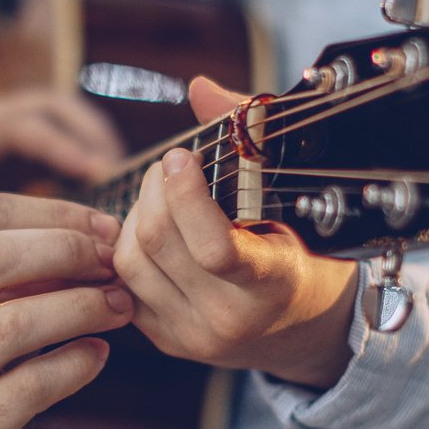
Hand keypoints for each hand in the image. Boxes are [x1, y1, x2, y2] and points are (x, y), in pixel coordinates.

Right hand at [0, 193, 131, 428]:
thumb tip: (89, 234)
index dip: (51, 215)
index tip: (100, 228)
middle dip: (68, 251)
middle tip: (112, 263)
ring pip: (14, 323)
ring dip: (82, 307)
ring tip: (119, 305)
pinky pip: (30, 387)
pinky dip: (75, 364)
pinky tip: (97, 354)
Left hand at [115, 77, 358, 388]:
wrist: (302, 330)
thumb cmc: (304, 254)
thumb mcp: (296, 203)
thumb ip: (252, 140)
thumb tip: (200, 88)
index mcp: (272, 286)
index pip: (214, 249)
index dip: (187, 195)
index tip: (182, 156)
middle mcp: (228, 320)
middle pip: (160, 243)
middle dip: (155, 189)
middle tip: (170, 166)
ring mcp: (192, 335)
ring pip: (131, 261)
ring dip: (136, 215)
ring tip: (161, 196)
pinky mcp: (165, 339)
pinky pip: (124, 283)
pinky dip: (129, 245)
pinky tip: (152, 226)